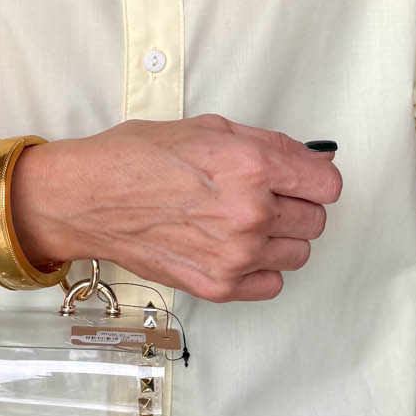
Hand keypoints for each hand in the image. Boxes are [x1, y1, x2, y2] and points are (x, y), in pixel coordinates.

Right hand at [9, 114, 341, 301]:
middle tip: (262, 198)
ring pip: (298, 254)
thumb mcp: (209, 128)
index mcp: (253, 167)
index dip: (314, 179)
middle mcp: (251, 214)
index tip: (301, 180)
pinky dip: (260, 269)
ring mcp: (236, 255)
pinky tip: (233, 249)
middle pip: (316, 221)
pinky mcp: (219, 286)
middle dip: (295, 206)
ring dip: (279, 239)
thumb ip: (269, 145)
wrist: (88, 199)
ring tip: (241, 223)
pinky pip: (272, 284)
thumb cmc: (138, 157)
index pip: (327, 185)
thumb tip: (310, 160)